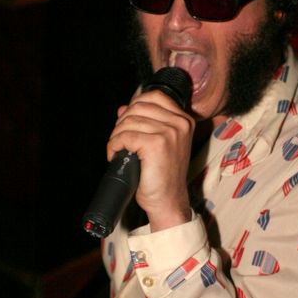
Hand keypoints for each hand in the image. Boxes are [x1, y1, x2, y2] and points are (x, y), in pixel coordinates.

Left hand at [107, 88, 194, 230]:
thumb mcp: (157, 143)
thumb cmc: (162, 175)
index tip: (126, 122)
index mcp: (184, 120)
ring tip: (117, 149)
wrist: (168, 200)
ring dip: (116, 135)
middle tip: (118, 140)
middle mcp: (180, 123)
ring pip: (129, 121)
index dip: (134, 105)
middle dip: (122, 122)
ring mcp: (170, 132)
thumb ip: (144, 123)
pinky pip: (126, 136)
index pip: (154, 96)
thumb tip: (122, 108)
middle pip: (139, 106)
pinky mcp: (157, 144)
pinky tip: (114, 155)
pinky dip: (114, 145)